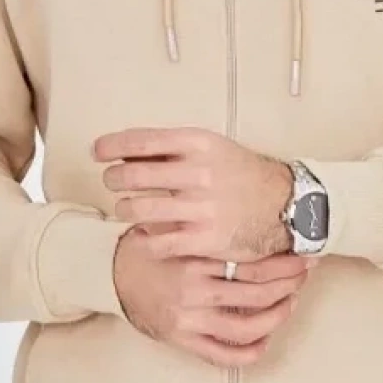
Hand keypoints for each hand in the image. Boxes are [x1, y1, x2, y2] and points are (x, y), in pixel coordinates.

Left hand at [94, 127, 293, 262]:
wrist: (284, 204)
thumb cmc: (241, 174)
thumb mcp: (211, 148)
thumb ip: (172, 150)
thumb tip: (125, 152)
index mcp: (198, 145)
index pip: (140, 141)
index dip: (111, 146)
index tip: (97, 152)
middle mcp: (198, 173)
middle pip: (131, 176)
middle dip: (112, 180)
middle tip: (111, 183)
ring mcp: (201, 207)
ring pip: (138, 209)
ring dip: (124, 209)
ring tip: (127, 209)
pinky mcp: (205, 238)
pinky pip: (158, 242)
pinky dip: (145, 239)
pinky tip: (147, 235)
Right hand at [112, 226, 315, 366]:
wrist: (114, 275)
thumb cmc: (154, 248)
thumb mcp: (179, 227)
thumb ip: (209, 225)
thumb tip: (259, 215)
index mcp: (194, 258)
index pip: (252, 263)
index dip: (284, 262)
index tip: (303, 255)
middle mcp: (193, 290)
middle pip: (256, 293)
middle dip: (289, 285)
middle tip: (304, 275)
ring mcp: (187, 319)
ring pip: (245, 327)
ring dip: (276, 318)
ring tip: (289, 303)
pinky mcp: (181, 340)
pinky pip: (221, 355)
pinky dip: (248, 354)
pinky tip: (264, 342)